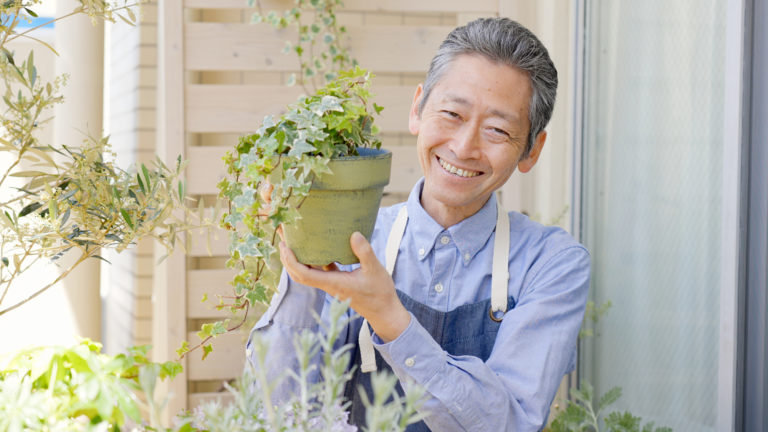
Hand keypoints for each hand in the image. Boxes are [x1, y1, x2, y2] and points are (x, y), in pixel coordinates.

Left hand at [279, 231, 410, 341]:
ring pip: (308, 274)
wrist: (384, 312)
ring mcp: (332, 285)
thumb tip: (354, 234)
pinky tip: (318, 249)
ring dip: (298, 260)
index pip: (304, 275)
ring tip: (295, 242)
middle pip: (299, 275)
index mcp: (333, 283)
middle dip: (288, 259)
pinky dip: (314, 262)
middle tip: (283, 240)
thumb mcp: (375, 269)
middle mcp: (329, 285)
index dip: (291, 261)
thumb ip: (364, 252)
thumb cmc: (380, 293)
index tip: (285, 246)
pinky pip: (320, 272)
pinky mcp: (338, 283)